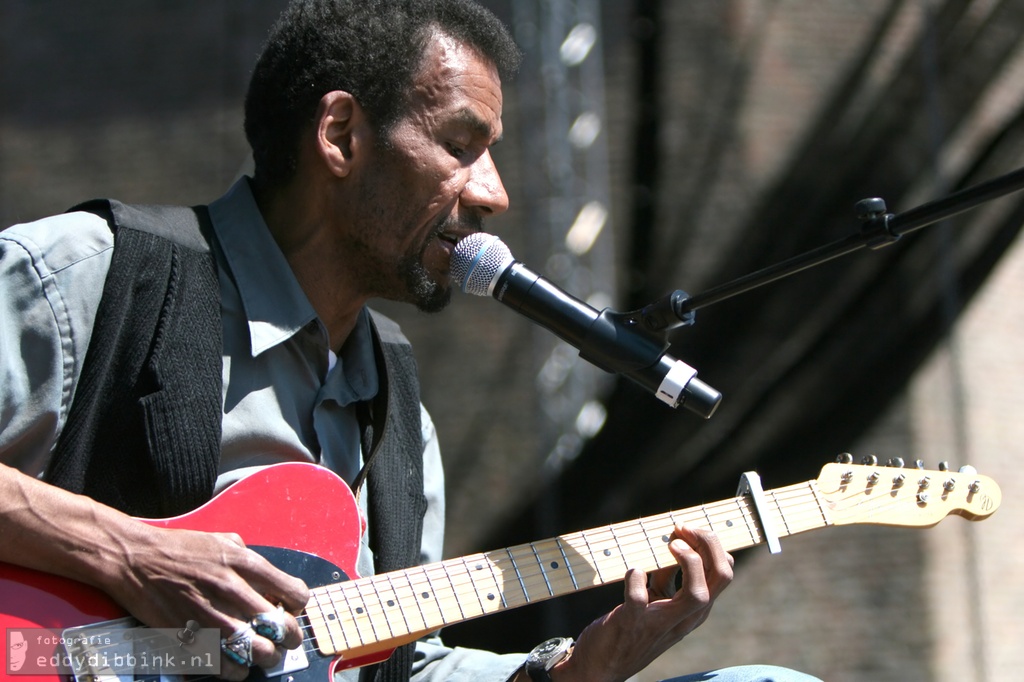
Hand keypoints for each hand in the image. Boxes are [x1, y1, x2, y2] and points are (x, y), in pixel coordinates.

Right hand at [103, 524, 308, 679]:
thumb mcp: (224, 540)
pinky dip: (236, 670)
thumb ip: (250, 560)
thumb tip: (270, 581)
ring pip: (257, 650)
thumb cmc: (179, 548)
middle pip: (280, 626)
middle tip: (287, 639)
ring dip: (266, 657)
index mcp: (244, 563)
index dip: (298, 605)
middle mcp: (232, 589)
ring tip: (265, 654)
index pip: (293, 592)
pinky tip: (237, 665)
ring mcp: (211, 615)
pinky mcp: (190, 635)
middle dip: (290, 637)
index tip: (293, 608)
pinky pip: (224, 664)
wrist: (136, 558)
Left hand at [554, 524, 733, 681]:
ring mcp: (661, 623)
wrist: (601, 666)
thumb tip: (673, 541)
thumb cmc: (631, 627)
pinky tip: (632, 570)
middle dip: (708, 546)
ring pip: (698, 595)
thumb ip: (667, 575)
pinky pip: (638, 598)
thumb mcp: (657, 600)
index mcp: (694, 610)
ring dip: (688, 562)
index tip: (687, 529)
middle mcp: (685, 618)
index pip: (723, 574)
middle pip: (720, 579)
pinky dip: (635, 578)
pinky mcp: (632, 624)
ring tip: (670, 544)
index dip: (711, 545)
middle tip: (684, 529)